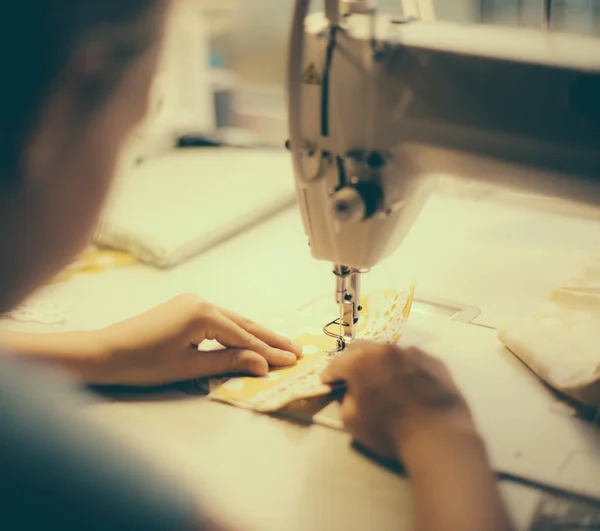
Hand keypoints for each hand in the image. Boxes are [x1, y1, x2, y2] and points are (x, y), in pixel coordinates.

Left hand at [91, 293, 301, 385]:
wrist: (104, 352)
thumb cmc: (143, 362)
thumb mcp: (189, 366)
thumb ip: (228, 362)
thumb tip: (262, 363)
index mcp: (203, 313)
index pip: (243, 337)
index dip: (268, 352)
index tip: (291, 361)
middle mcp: (201, 301)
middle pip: (243, 324)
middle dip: (270, 338)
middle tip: (296, 349)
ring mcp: (192, 302)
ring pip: (232, 321)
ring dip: (255, 334)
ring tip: (281, 344)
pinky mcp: (185, 308)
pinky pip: (219, 320)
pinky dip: (236, 332)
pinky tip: (248, 339)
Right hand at [321, 341, 475, 462]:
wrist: (439, 435)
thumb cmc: (390, 431)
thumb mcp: (353, 422)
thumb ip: (345, 401)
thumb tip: (351, 392)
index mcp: (360, 362)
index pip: (336, 363)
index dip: (329, 374)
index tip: (327, 382)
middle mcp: (384, 350)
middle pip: (360, 348)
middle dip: (351, 360)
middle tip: (351, 376)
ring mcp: (411, 353)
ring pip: (387, 352)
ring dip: (379, 362)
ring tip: (382, 380)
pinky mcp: (433, 361)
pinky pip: (412, 360)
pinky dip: (403, 368)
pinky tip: (408, 385)